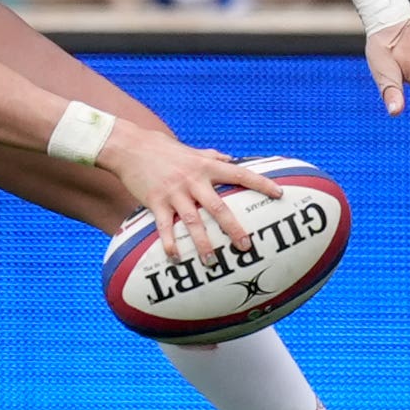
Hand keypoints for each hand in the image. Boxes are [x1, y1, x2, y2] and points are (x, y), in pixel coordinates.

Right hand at [98, 121, 282, 262]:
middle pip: (218, 207)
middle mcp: (193, 180)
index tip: (279, 195)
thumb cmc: (164, 149)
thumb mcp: (193, 151)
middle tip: (246, 246)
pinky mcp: (155, 202)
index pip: (240, 174)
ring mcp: (174, 192)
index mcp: (207, 167)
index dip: (261, 184)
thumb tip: (232, 160)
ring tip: (212, 262)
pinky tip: (176, 258)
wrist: (131, 147)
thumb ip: (213, 157)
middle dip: (233, 228)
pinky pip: (164, 226)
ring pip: (192, 221)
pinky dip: (170, 243)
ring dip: (203, 243)